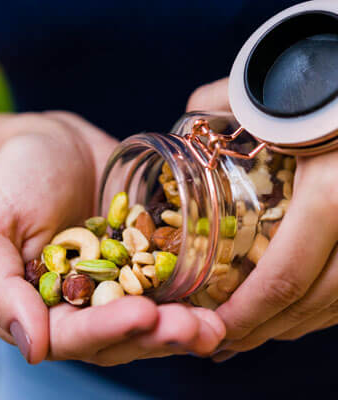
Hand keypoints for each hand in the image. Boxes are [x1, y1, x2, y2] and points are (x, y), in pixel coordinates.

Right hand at [0, 111, 224, 364]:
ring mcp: (121, 278)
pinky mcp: (146, 252)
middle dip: (161, 335)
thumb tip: (31, 347)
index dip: (108, 331)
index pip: (76, 336)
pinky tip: (222, 291)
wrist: (52, 143)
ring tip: (216, 323)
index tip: (142, 316)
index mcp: (47, 306)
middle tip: (199, 329)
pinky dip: (195, 286)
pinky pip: (170, 275)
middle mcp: (88, 301)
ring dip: (185, 322)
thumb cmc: (12, 180)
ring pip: (154, 312)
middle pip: (124, 334)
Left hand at [188, 78, 337, 361]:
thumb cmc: (329, 76)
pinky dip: (320, 306)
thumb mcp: (273, 91)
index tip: (212, 329)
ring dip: (292, 325)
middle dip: (264, 330)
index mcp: (333, 193)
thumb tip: (185, 119)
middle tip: (221, 341)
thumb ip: (220, 102)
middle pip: (313, 302)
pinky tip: (292, 308)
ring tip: (251, 332)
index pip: (286, 276)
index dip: (247, 315)